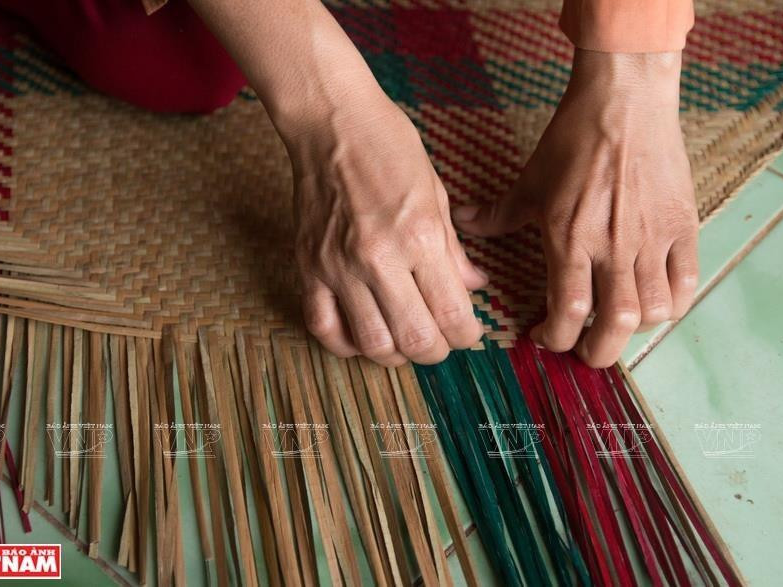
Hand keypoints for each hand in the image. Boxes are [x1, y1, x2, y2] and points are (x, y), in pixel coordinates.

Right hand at [288, 95, 488, 365]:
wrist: (330, 120)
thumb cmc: (390, 147)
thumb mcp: (437, 194)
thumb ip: (453, 251)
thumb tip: (473, 288)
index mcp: (420, 237)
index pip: (453, 316)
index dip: (467, 336)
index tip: (468, 332)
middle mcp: (380, 259)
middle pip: (415, 340)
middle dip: (436, 352)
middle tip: (440, 343)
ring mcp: (339, 266)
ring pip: (371, 343)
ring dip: (395, 355)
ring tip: (404, 342)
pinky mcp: (309, 267)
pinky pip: (323, 326)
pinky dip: (345, 345)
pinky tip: (362, 337)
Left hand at [452, 50, 698, 367]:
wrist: (625, 100)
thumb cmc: (573, 139)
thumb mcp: (529, 181)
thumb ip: (497, 214)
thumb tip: (463, 222)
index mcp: (570, 239)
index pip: (568, 314)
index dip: (556, 338)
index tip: (545, 337)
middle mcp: (613, 247)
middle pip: (615, 326)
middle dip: (598, 353)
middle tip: (586, 352)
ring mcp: (652, 238)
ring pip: (653, 311)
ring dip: (633, 329)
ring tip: (617, 323)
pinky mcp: (682, 225)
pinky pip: (686, 282)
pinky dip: (673, 304)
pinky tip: (654, 303)